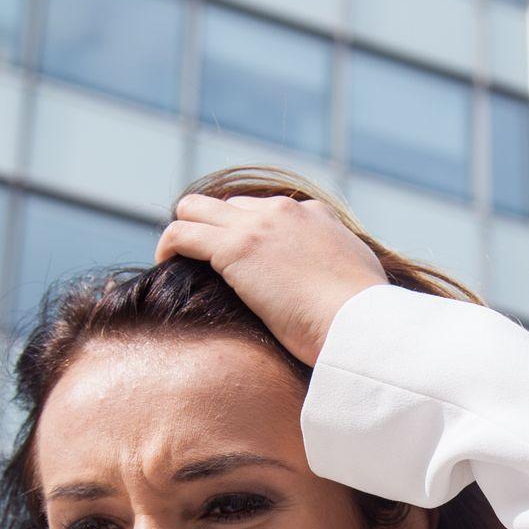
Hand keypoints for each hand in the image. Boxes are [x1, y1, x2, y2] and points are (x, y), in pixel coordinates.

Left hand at [153, 192, 389, 367]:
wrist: (360, 323)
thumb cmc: (365, 320)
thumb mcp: (361, 282)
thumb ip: (342, 274)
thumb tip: (339, 291)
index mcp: (317, 217)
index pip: (269, 211)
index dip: (249, 232)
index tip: (241, 260)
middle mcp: (284, 211)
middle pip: (230, 205)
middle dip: (213, 229)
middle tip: (202, 263)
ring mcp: (257, 225)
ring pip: (195, 208)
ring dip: (183, 231)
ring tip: (175, 261)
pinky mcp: (233, 247)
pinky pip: (181, 233)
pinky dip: (168, 245)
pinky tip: (164, 265)